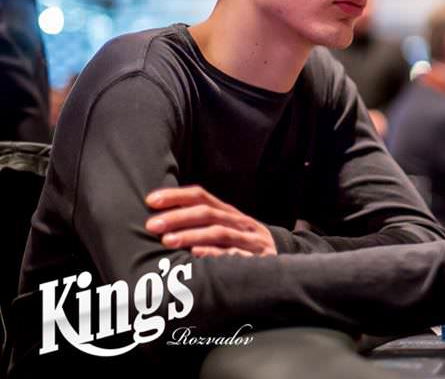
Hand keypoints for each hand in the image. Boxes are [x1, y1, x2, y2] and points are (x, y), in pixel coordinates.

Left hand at [145, 185, 277, 256]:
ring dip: (192, 235)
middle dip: (178, 217)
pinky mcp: (259, 259)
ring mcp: (251, 240)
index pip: (201, 197)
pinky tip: (196, 254)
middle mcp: (240, 222)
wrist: (282, 261)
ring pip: (220, 232)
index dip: (176, 196)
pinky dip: (216, 253)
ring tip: (167, 241)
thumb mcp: (226, 229)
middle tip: (152, 225)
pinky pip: (236, 255)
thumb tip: (160, 218)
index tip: (150, 201)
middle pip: (208, 213)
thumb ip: (202, 223)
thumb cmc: (243, 246)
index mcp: (229, 213)